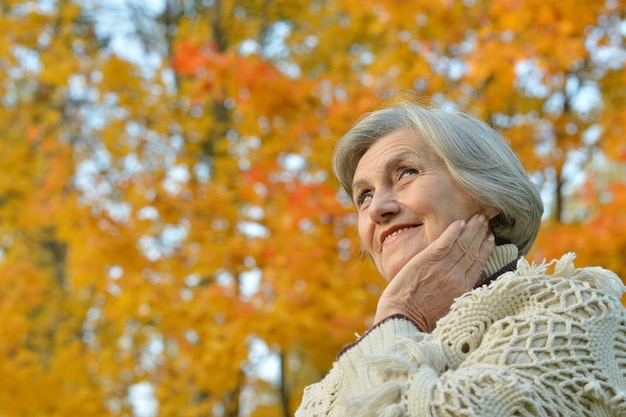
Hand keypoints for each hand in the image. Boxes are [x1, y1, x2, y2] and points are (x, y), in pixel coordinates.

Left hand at [373, 214, 494, 331]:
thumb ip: (457, 295)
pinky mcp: (427, 260)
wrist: (402, 318)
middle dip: (480, 234)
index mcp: (463, 290)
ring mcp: (443, 267)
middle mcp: (457, 276)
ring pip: (462, 244)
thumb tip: (462, 286)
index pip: (478, 263)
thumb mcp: (449, 311)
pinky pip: (444, 242)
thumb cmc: (421, 319)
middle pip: (472, 250)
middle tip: (486, 220)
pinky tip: (459, 222)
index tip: (490, 238)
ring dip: (471, 229)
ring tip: (478, 218)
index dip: (485, 249)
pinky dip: (453, 232)